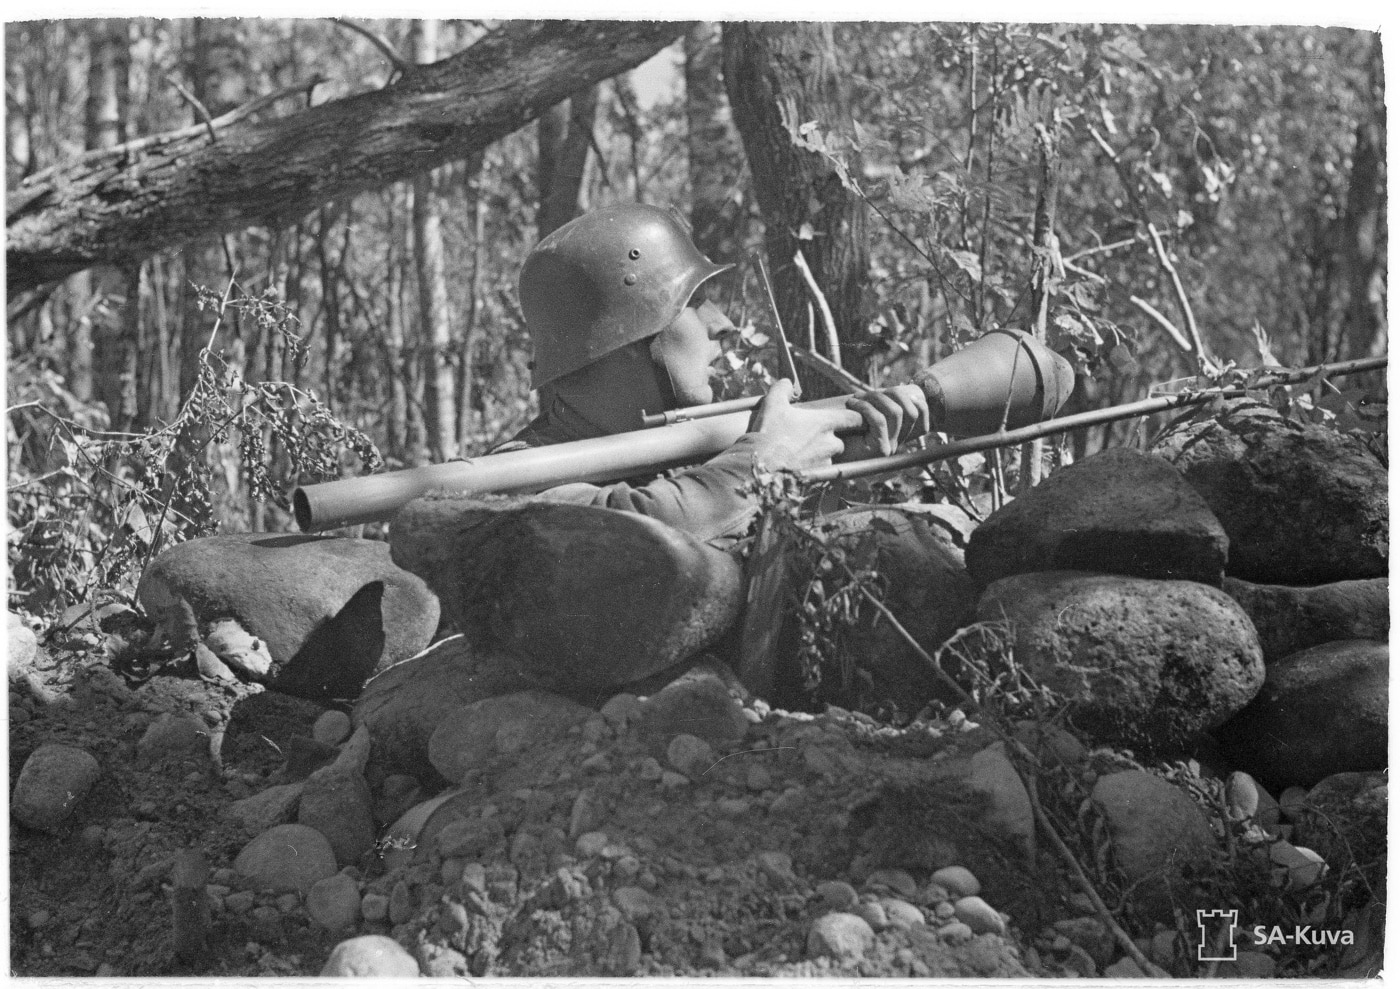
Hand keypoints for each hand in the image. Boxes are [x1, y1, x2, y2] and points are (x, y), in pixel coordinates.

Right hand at [744, 378, 861, 469]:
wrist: (760, 465)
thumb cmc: (768, 433)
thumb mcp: (772, 403)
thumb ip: (782, 388)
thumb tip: (787, 383)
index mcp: (824, 423)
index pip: (854, 419)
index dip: (854, 418)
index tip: (849, 419)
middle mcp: (830, 443)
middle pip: (840, 441)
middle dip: (829, 441)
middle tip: (810, 440)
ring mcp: (825, 462)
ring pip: (829, 458)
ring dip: (819, 456)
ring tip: (799, 455)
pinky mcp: (818, 477)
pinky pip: (820, 473)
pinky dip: (811, 469)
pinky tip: (795, 467)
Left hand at [841, 384, 930, 458]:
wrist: (824, 452)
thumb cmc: (840, 433)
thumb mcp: (864, 417)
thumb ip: (880, 407)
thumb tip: (899, 388)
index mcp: (897, 436)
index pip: (922, 421)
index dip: (919, 404)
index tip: (903, 390)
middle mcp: (897, 443)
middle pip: (911, 412)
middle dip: (892, 394)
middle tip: (867, 393)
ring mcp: (890, 447)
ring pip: (896, 413)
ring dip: (876, 398)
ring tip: (856, 398)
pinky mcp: (879, 450)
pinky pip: (879, 420)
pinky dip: (865, 407)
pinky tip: (852, 404)